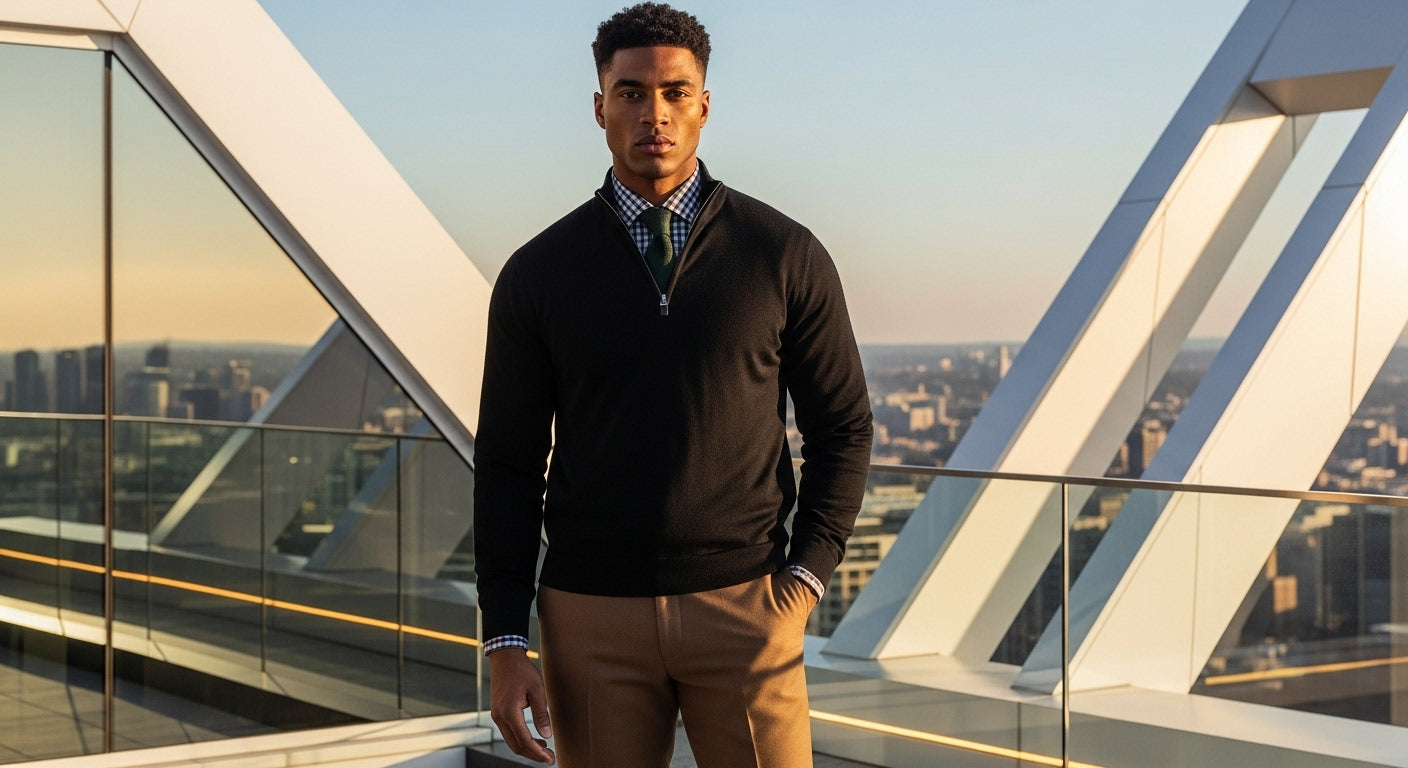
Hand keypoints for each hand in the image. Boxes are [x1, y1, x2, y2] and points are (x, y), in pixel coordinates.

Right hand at [488, 648, 555, 763]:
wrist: (505, 658)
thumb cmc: (522, 671)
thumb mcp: (537, 690)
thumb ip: (541, 714)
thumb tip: (547, 735)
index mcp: (509, 712)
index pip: (524, 740)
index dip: (538, 752)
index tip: (550, 759)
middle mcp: (500, 717)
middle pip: (516, 745)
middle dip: (533, 755)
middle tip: (549, 758)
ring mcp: (497, 715)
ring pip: (511, 741)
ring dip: (527, 748)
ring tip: (544, 749)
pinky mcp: (498, 713)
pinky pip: (509, 732)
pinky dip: (521, 739)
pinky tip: (534, 738)